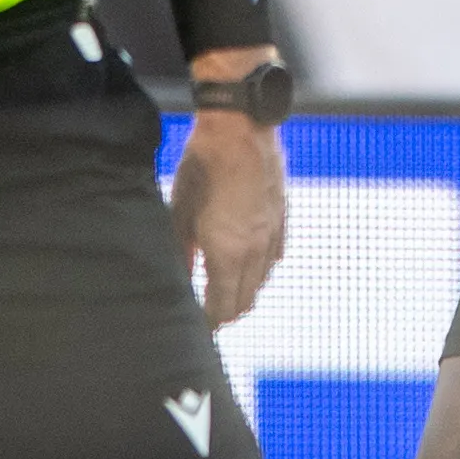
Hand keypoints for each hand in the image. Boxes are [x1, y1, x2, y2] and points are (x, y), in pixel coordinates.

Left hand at [172, 98, 288, 327]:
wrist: (240, 129)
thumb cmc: (203, 167)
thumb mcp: (180, 213)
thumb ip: (181, 253)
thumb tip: (178, 278)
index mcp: (227, 255)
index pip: (221, 308)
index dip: (208, 323)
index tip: (197, 329)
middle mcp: (255, 252)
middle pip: (245, 301)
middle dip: (226, 313)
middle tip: (207, 314)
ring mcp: (272, 235)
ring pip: (262, 282)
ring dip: (244, 292)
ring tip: (225, 292)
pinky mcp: (281, 219)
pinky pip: (273, 258)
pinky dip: (260, 270)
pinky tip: (248, 264)